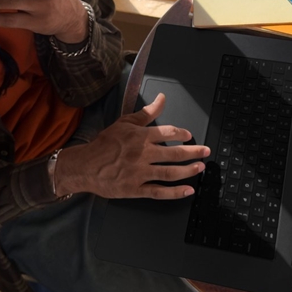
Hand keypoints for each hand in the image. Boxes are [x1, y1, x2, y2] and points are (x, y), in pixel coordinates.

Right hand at [53, 94, 209, 199]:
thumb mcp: (124, 122)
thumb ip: (146, 112)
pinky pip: (158, 192)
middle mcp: (142, 154)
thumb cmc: (104, 144)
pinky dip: (175, 193)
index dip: (182, 134)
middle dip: (193, 152)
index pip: (168, 132)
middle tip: (206, 151)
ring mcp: (139, 173)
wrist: (85, 165)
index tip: (190, 136)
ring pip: (169, 173)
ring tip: (200, 168)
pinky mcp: (135, 189)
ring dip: (188, 171)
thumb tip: (162, 98)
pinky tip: (188, 191)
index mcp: (140, 137)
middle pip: (174, 153)